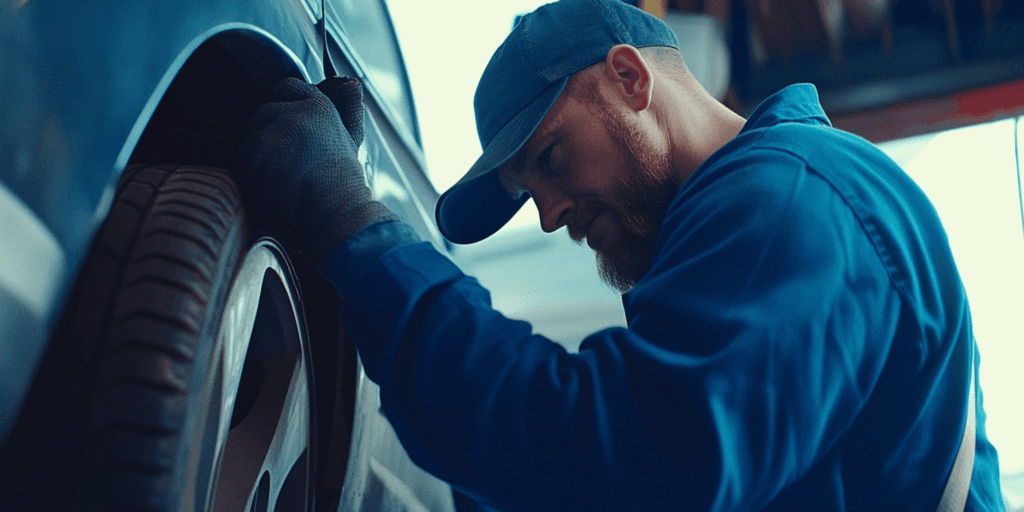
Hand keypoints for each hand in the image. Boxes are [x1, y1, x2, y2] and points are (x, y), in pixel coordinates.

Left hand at [236, 77, 396, 265]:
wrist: (338, 217)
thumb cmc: (344, 189)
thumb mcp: (350, 140)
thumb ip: (344, 110)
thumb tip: (346, 81)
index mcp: (320, 107)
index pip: (287, 88)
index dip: (282, 110)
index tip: (286, 133)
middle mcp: (296, 112)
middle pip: (261, 115)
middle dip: (268, 140)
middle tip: (287, 169)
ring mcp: (274, 132)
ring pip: (249, 141)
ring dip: (259, 162)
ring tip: (284, 184)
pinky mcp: (257, 155)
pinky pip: (241, 164)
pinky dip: (252, 180)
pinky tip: (273, 192)